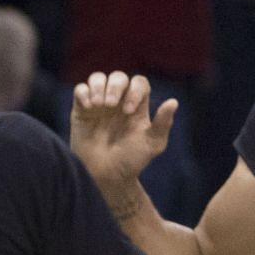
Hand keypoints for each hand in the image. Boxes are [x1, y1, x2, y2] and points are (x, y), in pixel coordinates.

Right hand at [71, 72, 178, 189]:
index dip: (135, 90)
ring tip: (98, 104)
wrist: (107, 176)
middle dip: (115, 86)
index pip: (139, 83)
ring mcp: (99, 104)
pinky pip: (80, 90)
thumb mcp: (151, 144)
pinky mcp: (81, 110)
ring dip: (98, 86)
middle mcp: (119, 101)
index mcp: (137, 105)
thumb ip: (162, 124)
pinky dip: (83, 93)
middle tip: (111, 105)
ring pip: (98, 78)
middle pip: (118, 77)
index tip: (129, 111)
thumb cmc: (132, 161)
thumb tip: (173, 102)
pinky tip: (88, 107)